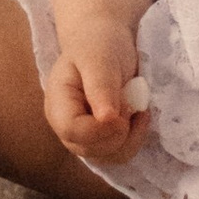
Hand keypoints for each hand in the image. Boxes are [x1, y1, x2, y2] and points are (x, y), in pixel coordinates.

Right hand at [46, 21, 150, 163]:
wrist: (105, 40)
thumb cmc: (99, 44)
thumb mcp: (99, 58)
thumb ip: (101, 87)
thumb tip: (106, 119)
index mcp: (58, 103)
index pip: (72, 131)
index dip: (100, 129)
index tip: (125, 112)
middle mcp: (66, 126)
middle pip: (90, 149)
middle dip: (118, 132)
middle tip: (131, 102)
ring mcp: (83, 136)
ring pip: (107, 157)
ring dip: (130, 137)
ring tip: (137, 108)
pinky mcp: (101, 139)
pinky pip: (119, 153)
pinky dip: (135, 138)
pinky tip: (140, 116)